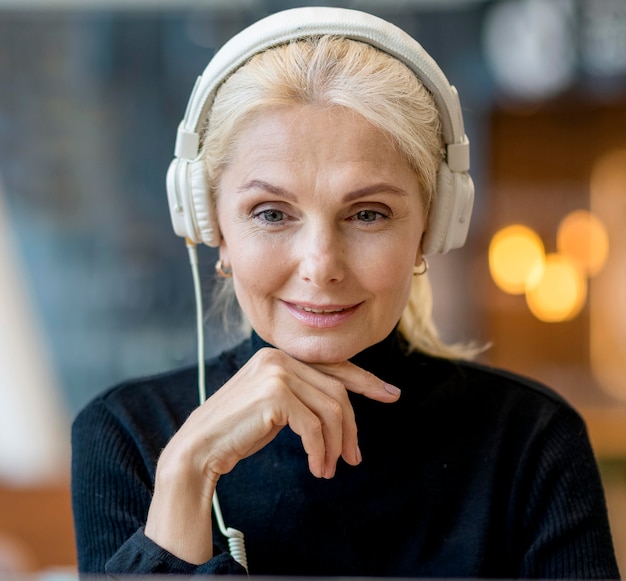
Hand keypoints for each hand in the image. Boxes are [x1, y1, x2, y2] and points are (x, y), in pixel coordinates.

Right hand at [145, 347, 399, 563]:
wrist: (199, 449)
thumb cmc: (237, 432)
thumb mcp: (277, 408)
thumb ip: (304, 396)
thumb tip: (343, 407)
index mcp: (279, 355)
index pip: (334, 366)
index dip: (366, 381)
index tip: (391, 394)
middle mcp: (279, 357)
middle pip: (337, 391)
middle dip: (350, 428)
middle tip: (354, 458)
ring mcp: (276, 372)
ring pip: (331, 409)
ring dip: (335, 445)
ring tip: (329, 469)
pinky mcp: (275, 394)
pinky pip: (315, 427)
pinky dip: (321, 451)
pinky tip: (317, 467)